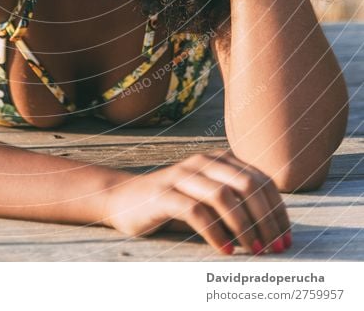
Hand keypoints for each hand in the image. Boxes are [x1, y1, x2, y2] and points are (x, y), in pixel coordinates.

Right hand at [103, 149, 290, 254]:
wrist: (124, 199)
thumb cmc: (173, 204)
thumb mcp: (207, 200)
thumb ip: (235, 205)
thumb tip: (273, 232)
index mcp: (219, 160)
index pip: (261, 180)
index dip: (278, 210)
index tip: (286, 239)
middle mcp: (202, 162)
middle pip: (247, 185)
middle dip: (267, 219)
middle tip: (275, 248)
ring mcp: (181, 175)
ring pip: (223, 196)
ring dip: (244, 227)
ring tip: (254, 251)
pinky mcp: (163, 194)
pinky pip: (195, 212)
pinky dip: (216, 233)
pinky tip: (226, 251)